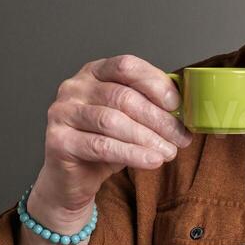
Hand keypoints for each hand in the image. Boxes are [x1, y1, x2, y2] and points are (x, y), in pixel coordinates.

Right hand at [28, 54, 192, 228]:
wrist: (72, 178)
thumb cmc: (104, 143)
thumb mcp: (130, 119)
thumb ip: (149, 106)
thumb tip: (186, 109)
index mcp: (93, 72)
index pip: (126, 66)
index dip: (155, 83)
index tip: (177, 105)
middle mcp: (74, 87)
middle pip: (123, 96)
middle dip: (158, 119)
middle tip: (181, 137)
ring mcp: (62, 112)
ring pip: (113, 121)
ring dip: (148, 138)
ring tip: (169, 152)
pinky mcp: (58, 140)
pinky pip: (101, 145)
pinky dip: (132, 154)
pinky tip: (151, 160)